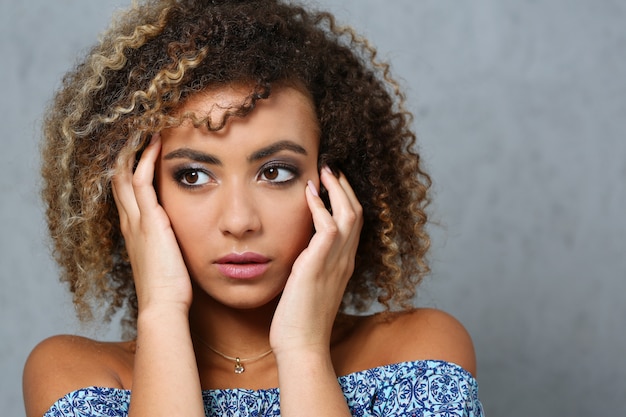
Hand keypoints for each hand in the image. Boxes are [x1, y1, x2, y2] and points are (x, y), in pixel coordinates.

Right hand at [112, 134, 191, 312]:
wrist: (163, 305)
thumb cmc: (169, 288)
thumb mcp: (166, 260)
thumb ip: (168, 245)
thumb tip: (180, 238)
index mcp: (134, 230)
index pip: (126, 191)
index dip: (129, 168)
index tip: (139, 148)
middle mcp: (130, 221)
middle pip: (118, 177)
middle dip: (125, 153)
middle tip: (135, 129)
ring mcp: (136, 219)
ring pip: (125, 173)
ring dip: (133, 148)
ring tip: (143, 125)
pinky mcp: (149, 220)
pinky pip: (142, 180)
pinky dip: (146, 158)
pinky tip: (156, 141)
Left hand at [269, 167, 362, 356]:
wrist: (301, 345)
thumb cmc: (301, 319)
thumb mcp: (311, 285)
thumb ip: (312, 265)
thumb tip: (302, 251)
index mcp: (343, 264)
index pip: (354, 223)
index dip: (346, 199)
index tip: (333, 182)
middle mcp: (344, 260)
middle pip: (357, 212)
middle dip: (345, 187)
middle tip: (331, 168)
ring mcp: (335, 263)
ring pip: (349, 215)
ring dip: (336, 190)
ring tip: (323, 172)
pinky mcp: (318, 266)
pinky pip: (328, 228)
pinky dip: (320, 207)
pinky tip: (308, 194)